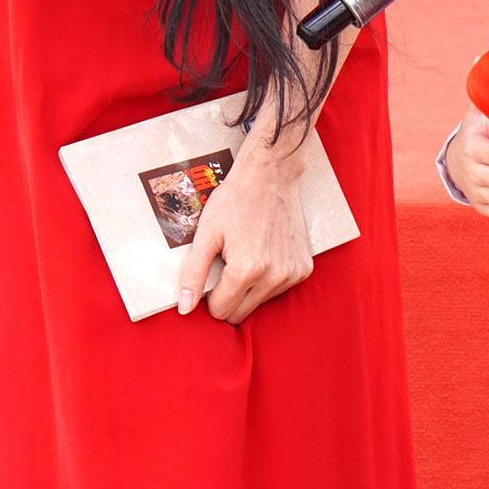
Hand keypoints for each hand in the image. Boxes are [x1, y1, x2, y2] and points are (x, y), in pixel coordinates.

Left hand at [174, 137, 315, 322]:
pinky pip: (278, 290)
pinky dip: (268, 279)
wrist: (271, 175)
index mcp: (246, 270)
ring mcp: (292, 274)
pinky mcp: (304, 268)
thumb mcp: (206, 234)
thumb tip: (184, 308)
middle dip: (228, 296)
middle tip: (226, 264)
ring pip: (259, 303)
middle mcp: (273, 277)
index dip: (210, 295)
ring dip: (249, 288)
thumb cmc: (236, 200)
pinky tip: (264, 253)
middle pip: (240, 313)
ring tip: (246, 254)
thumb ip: (193, 274)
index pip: (220, 310)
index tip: (212, 272)